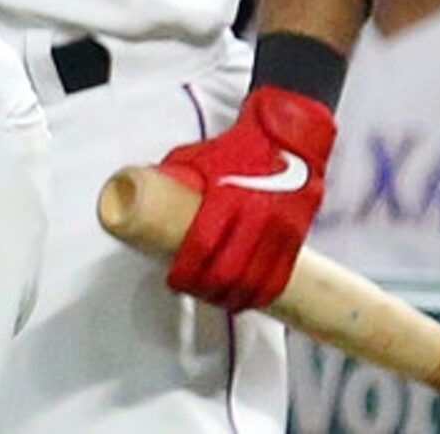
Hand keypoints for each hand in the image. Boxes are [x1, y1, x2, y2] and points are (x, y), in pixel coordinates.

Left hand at [153, 85, 336, 310]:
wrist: (287, 137)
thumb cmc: (237, 147)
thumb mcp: (196, 158)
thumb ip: (175, 181)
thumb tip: (142, 199)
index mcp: (226, 196)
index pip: (203, 245)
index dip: (186, 271)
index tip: (172, 280)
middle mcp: (257, 216)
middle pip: (229, 271)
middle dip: (206, 289)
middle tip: (189, 292)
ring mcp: (280, 230)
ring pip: (256, 281)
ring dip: (233, 299)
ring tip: (215, 300)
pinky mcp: (296, 238)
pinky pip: (280, 277)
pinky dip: (262, 295)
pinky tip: (246, 301)